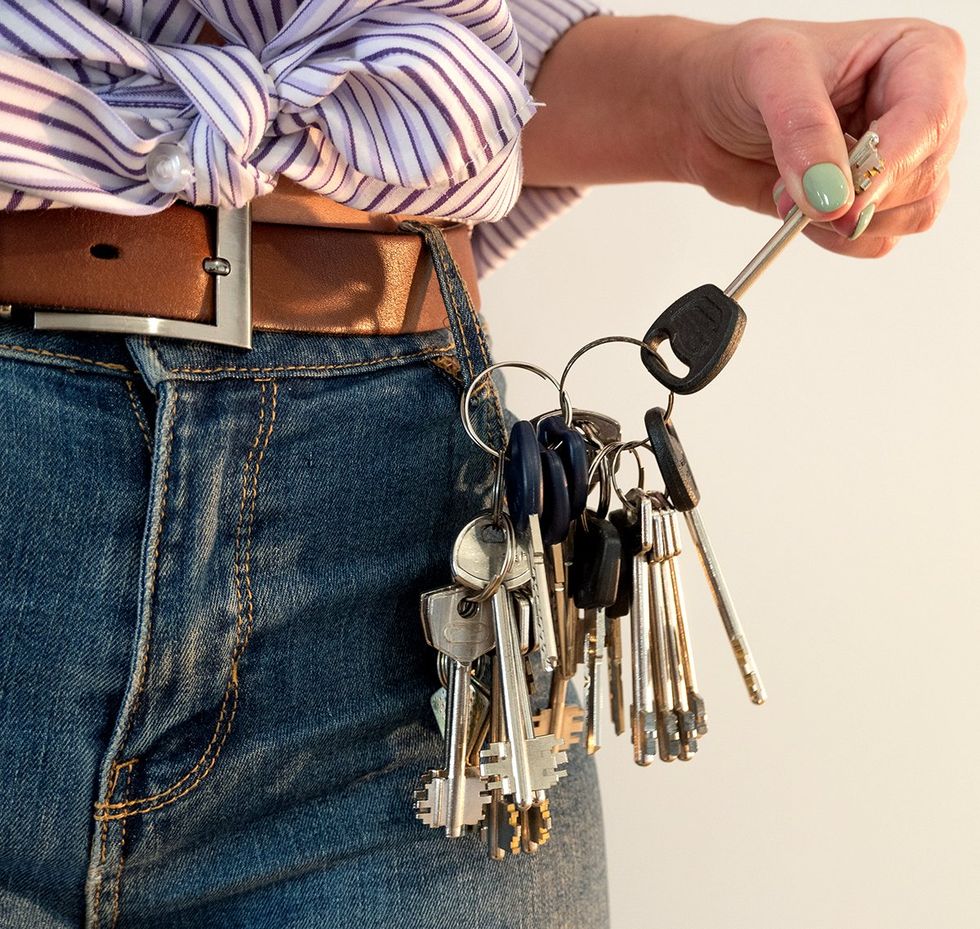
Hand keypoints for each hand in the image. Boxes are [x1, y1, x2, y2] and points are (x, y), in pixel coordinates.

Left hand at [674, 17, 966, 256]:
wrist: (699, 112)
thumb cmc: (738, 72)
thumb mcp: (769, 72)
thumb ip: (804, 130)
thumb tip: (831, 196)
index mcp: (916, 55)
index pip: (931, 116)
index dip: (889, 162)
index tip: (841, 195)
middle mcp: (916, 109)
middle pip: (924, 175)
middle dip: (857, 195)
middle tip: (795, 185)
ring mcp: (895, 161)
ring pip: (911, 214)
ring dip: (844, 221)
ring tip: (792, 190)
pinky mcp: (866, 202)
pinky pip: (875, 240)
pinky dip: (833, 239)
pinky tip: (798, 209)